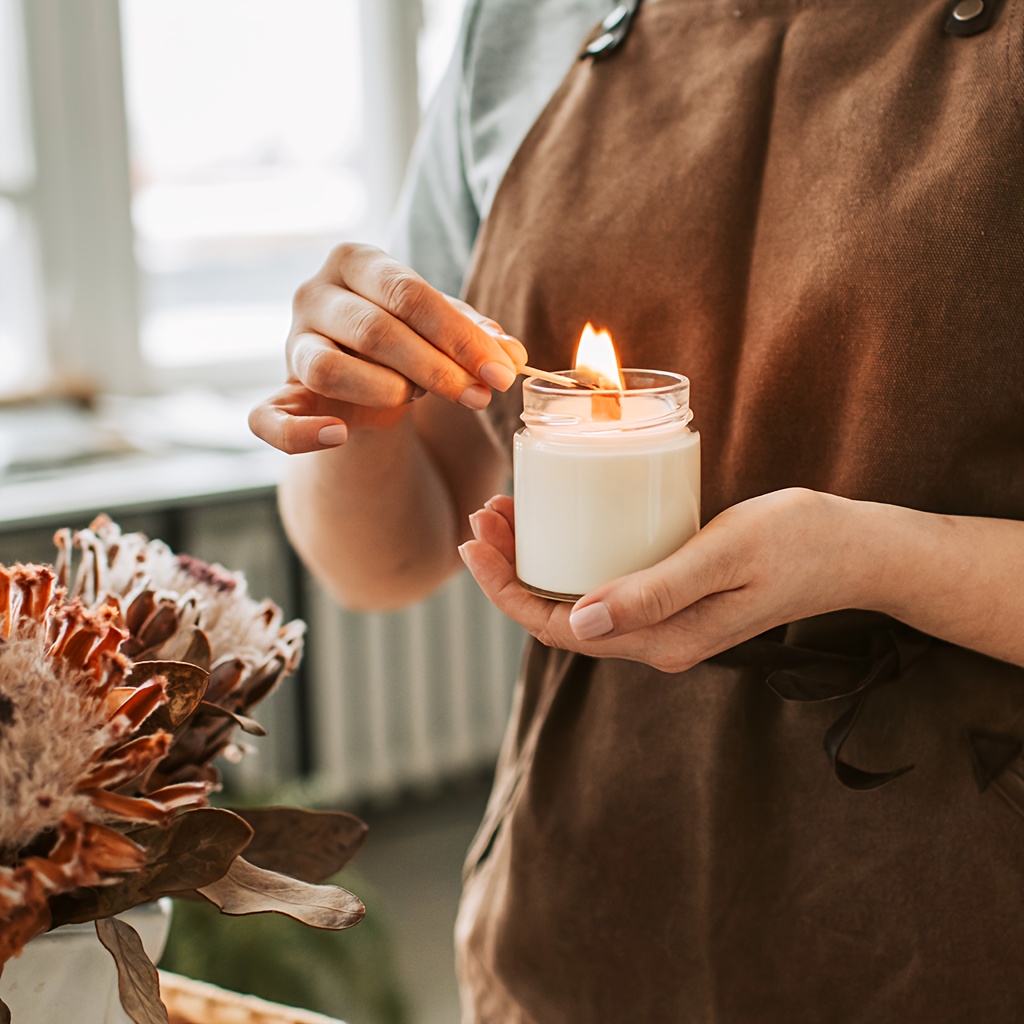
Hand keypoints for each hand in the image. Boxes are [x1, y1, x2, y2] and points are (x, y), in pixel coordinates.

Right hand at [248, 243, 526, 452]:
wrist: (365, 376)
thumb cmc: (409, 339)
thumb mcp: (445, 330)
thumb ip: (476, 337)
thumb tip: (513, 356)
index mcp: (358, 261)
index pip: (410, 294)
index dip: (460, 337)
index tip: (501, 373)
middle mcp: (315, 294)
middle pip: (375, 330)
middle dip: (436, 368)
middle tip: (478, 396)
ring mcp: (291, 345)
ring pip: (328, 368)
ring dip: (384, 391)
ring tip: (416, 399)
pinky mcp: (277, 394)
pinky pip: (268, 419)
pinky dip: (300, 434)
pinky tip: (340, 436)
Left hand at [459, 489, 871, 672]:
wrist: (854, 549)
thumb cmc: (797, 541)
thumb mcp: (724, 556)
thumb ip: (656, 591)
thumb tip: (579, 624)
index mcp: (662, 641)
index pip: (556, 627)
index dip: (506, 589)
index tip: (477, 540)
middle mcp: (656, 641)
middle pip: (557, 615)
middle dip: (510, 570)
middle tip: (485, 515)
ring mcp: (664, 624)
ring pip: (577, 600)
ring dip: (536, 562)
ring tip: (508, 514)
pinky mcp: (674, 600)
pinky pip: (604, 587)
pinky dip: (571, 557)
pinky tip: (560, 526)